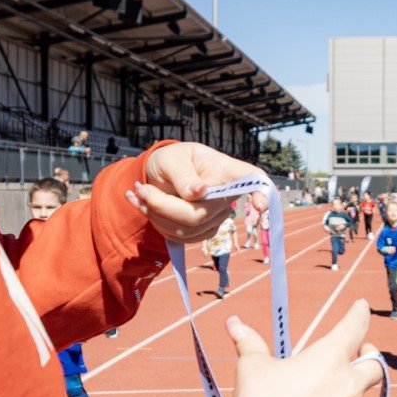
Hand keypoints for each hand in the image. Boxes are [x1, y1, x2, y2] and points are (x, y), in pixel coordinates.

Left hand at [130, 143, 262, 243]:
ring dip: (153, 214)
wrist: (162, 174)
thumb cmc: (173, 160)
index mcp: (225, 171)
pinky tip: (144, 205)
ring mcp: (215, 217)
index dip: (260, 192)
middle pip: (199, 215)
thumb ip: (183, 175)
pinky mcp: (201, 232)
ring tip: (136, 193)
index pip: (252, 179)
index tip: (260, 205)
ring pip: (185, 230)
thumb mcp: (173, 159)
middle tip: (138, 188)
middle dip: (162, 206)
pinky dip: (155, 222)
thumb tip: (199, 192)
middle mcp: (225, 197)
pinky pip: (178, 237)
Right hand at [226, 299, 382, 396]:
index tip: (361, 307)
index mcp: (329, 358)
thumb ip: (249, 342)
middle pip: (374, 366)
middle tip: (359, 355)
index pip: (354, 327)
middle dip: (369, 358)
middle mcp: (349, 384)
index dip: (359, 314)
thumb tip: (234, 323)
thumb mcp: (252, 367)